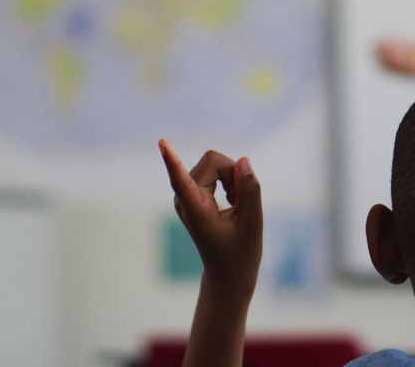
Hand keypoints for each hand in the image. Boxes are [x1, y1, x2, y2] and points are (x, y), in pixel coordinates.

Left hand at [159, 139, 262, 297]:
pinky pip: (214, 170)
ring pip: (214, 163)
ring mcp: (187, 196)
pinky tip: (234, 201)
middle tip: (243, 199)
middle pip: (212, 161)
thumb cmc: (241, 252)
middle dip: (233, 172)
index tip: (161, 142)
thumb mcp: (252, 222)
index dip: (173, 160)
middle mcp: (185, 199)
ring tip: (238, 204)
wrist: (229, 272)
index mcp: (196, 210)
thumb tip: (244, 160)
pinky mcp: (194, 193)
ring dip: (232, 178)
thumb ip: (250, 190)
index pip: (181, 180)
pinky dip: (229, 180)